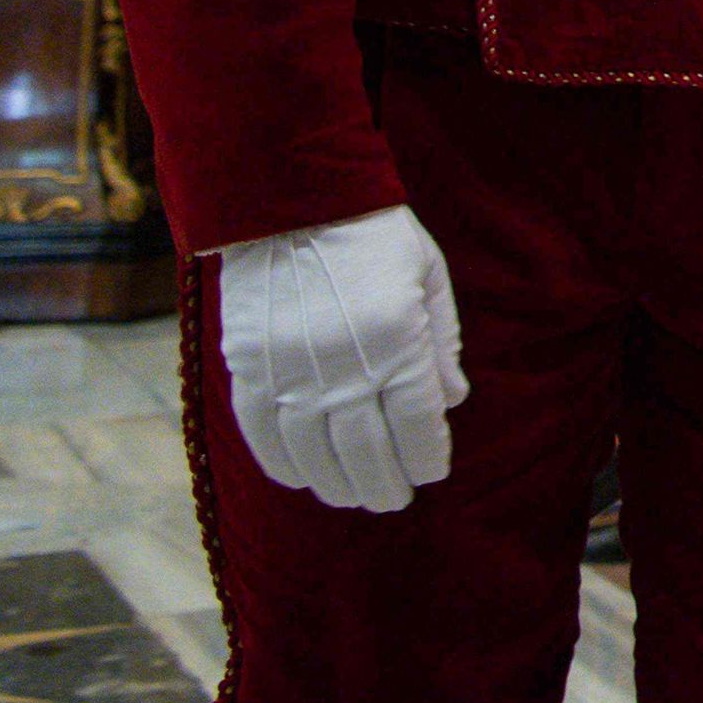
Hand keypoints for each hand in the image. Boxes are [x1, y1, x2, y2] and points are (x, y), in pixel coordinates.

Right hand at [216, 205, 467, 513]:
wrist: (291, 202)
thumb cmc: (372, 235)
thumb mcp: (427, 275)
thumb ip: (443, 341)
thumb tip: (453, 401)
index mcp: (397, 341)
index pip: (416, 423)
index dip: (426, 456)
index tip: (432, 472)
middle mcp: (344, 367)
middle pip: (367, 450)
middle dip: (386, 482)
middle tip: (394, 499)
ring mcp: (290, 373)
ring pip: (315, 454)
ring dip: (338, 484)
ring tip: (355, 497)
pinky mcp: (248, 369)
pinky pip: (262, 435)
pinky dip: (284, 465)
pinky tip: (303, 478)